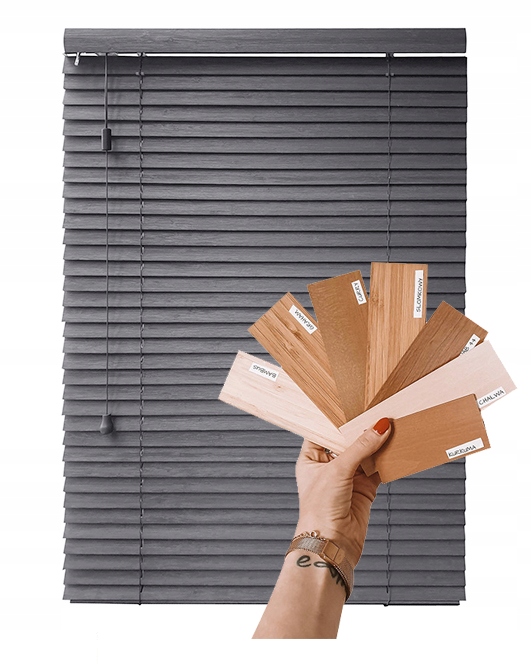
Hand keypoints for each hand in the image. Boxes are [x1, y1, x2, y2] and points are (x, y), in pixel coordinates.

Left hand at [295, 418, 391, 565]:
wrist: (331, 545)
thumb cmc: (319, 510)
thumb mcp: (338, 471)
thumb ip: (361, 447)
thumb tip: (379, 427)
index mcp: (310, 458)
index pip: (323, 431)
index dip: (336, 419)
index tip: (352, 404)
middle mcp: (328, 467)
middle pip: (346, 442)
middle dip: (361, 430)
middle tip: (375, 411)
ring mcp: (346, 478)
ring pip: (364, 454)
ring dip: (375, 444)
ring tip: (388, 425)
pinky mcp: (363, 490)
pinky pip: (377, 469)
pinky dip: (385, 460)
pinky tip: (394, 447)